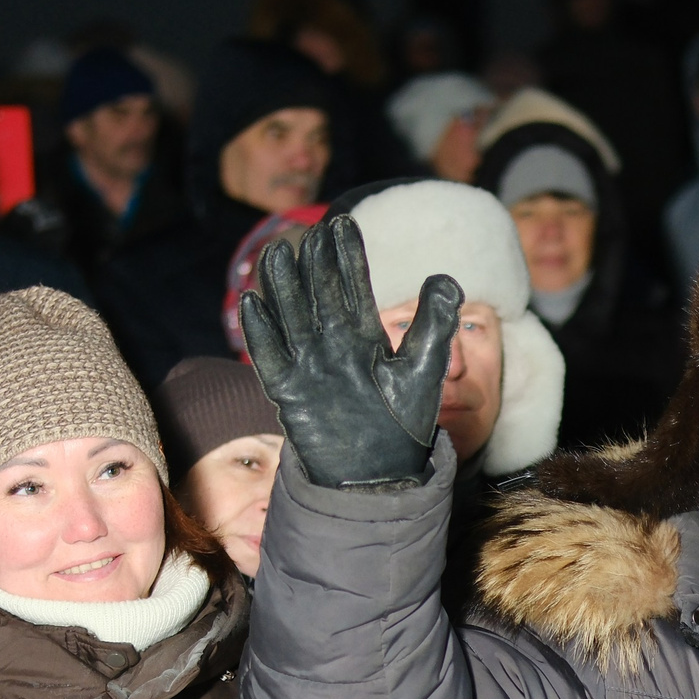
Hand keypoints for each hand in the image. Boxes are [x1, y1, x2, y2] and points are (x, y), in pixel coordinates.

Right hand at [238, 214, 461, 488]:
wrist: (379, 475)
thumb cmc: (404, 425)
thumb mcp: (425, 369)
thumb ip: (435, 324)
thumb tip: (446, 277)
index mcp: (364, 337)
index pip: (353, 287)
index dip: (347, 257)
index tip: (343, 223)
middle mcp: (333, 346)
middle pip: (319, 296)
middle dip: (314, 265)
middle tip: (311, 232)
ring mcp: (308, 367)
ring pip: (291, 319)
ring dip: (283, 288)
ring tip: (277, 253)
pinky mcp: (289, 393)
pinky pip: (269, 359)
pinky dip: (260, 334)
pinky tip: (252, 303)